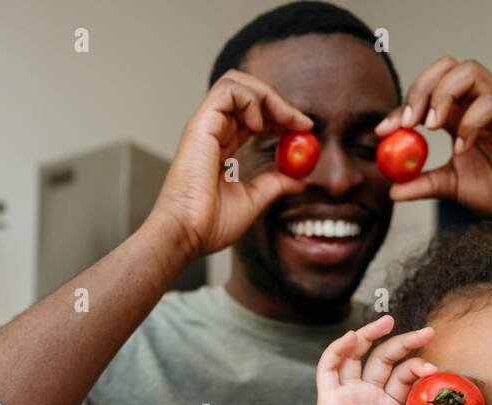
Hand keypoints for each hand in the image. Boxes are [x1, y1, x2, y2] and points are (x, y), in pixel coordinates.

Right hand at [147, 69, 312, 259]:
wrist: (188, 234)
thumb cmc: (210, 225)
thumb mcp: (253, 200)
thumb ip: (274, 184)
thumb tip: (299, 180)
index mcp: (221, 146)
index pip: (252, 116)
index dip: (280, 116)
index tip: (304, 129)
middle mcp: (212, 131)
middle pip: (246, 94)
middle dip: (279, 102)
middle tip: (302, 123)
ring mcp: (205, 125)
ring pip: (236, 83)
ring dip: (267, 96)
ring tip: (282, 122)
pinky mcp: (201, 124)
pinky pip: (228, 91)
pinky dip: (251, 99)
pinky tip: (260, 126)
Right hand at [313, 315, 470, 404]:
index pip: (404, 376)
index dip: (419, 365)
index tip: (436, 368)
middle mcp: (368, 396)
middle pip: (385, 359)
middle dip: (405, 342)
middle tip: (428, 332)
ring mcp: (348, 395)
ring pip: (356, 354)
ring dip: (369, 334)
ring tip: (388, 320)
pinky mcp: (330, 398)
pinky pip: (329, 366)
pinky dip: (338, 349)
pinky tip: (351, 337)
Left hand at [373, 57, 491, 225]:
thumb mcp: (451, 188)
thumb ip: (423, 185)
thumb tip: (392, 190)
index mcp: (459, 115)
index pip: (427, 93)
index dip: (402, 107)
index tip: (383, 131)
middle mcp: (477, 103)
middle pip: (446, 68)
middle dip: (420, 89)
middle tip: (407, 121)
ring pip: (470, 71)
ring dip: (443, 94)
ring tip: (431, 126)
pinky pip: (490, 103)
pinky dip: (469, 122)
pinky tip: (462, 149)